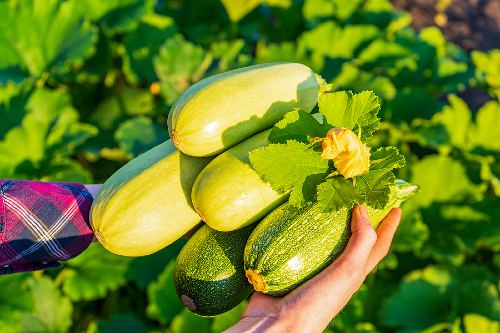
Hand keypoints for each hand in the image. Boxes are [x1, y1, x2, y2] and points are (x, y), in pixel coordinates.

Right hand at [226, 205, 401, 332]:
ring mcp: (310, 266)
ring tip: (324, 197)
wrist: (277, 324)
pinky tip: (291, 214)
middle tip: (358, 193)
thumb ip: (361, 242)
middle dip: (358, 217)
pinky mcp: (288, 264)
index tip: (396, 205)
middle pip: (352, 238)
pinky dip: (296, 226)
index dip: (389, 226)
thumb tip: (364, 209)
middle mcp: (334, 269)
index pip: (378, 245)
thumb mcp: (347, 272)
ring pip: (322, 238)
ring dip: (325, 219)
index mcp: (353, 272)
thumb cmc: (317, 302)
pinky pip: (295, 241)